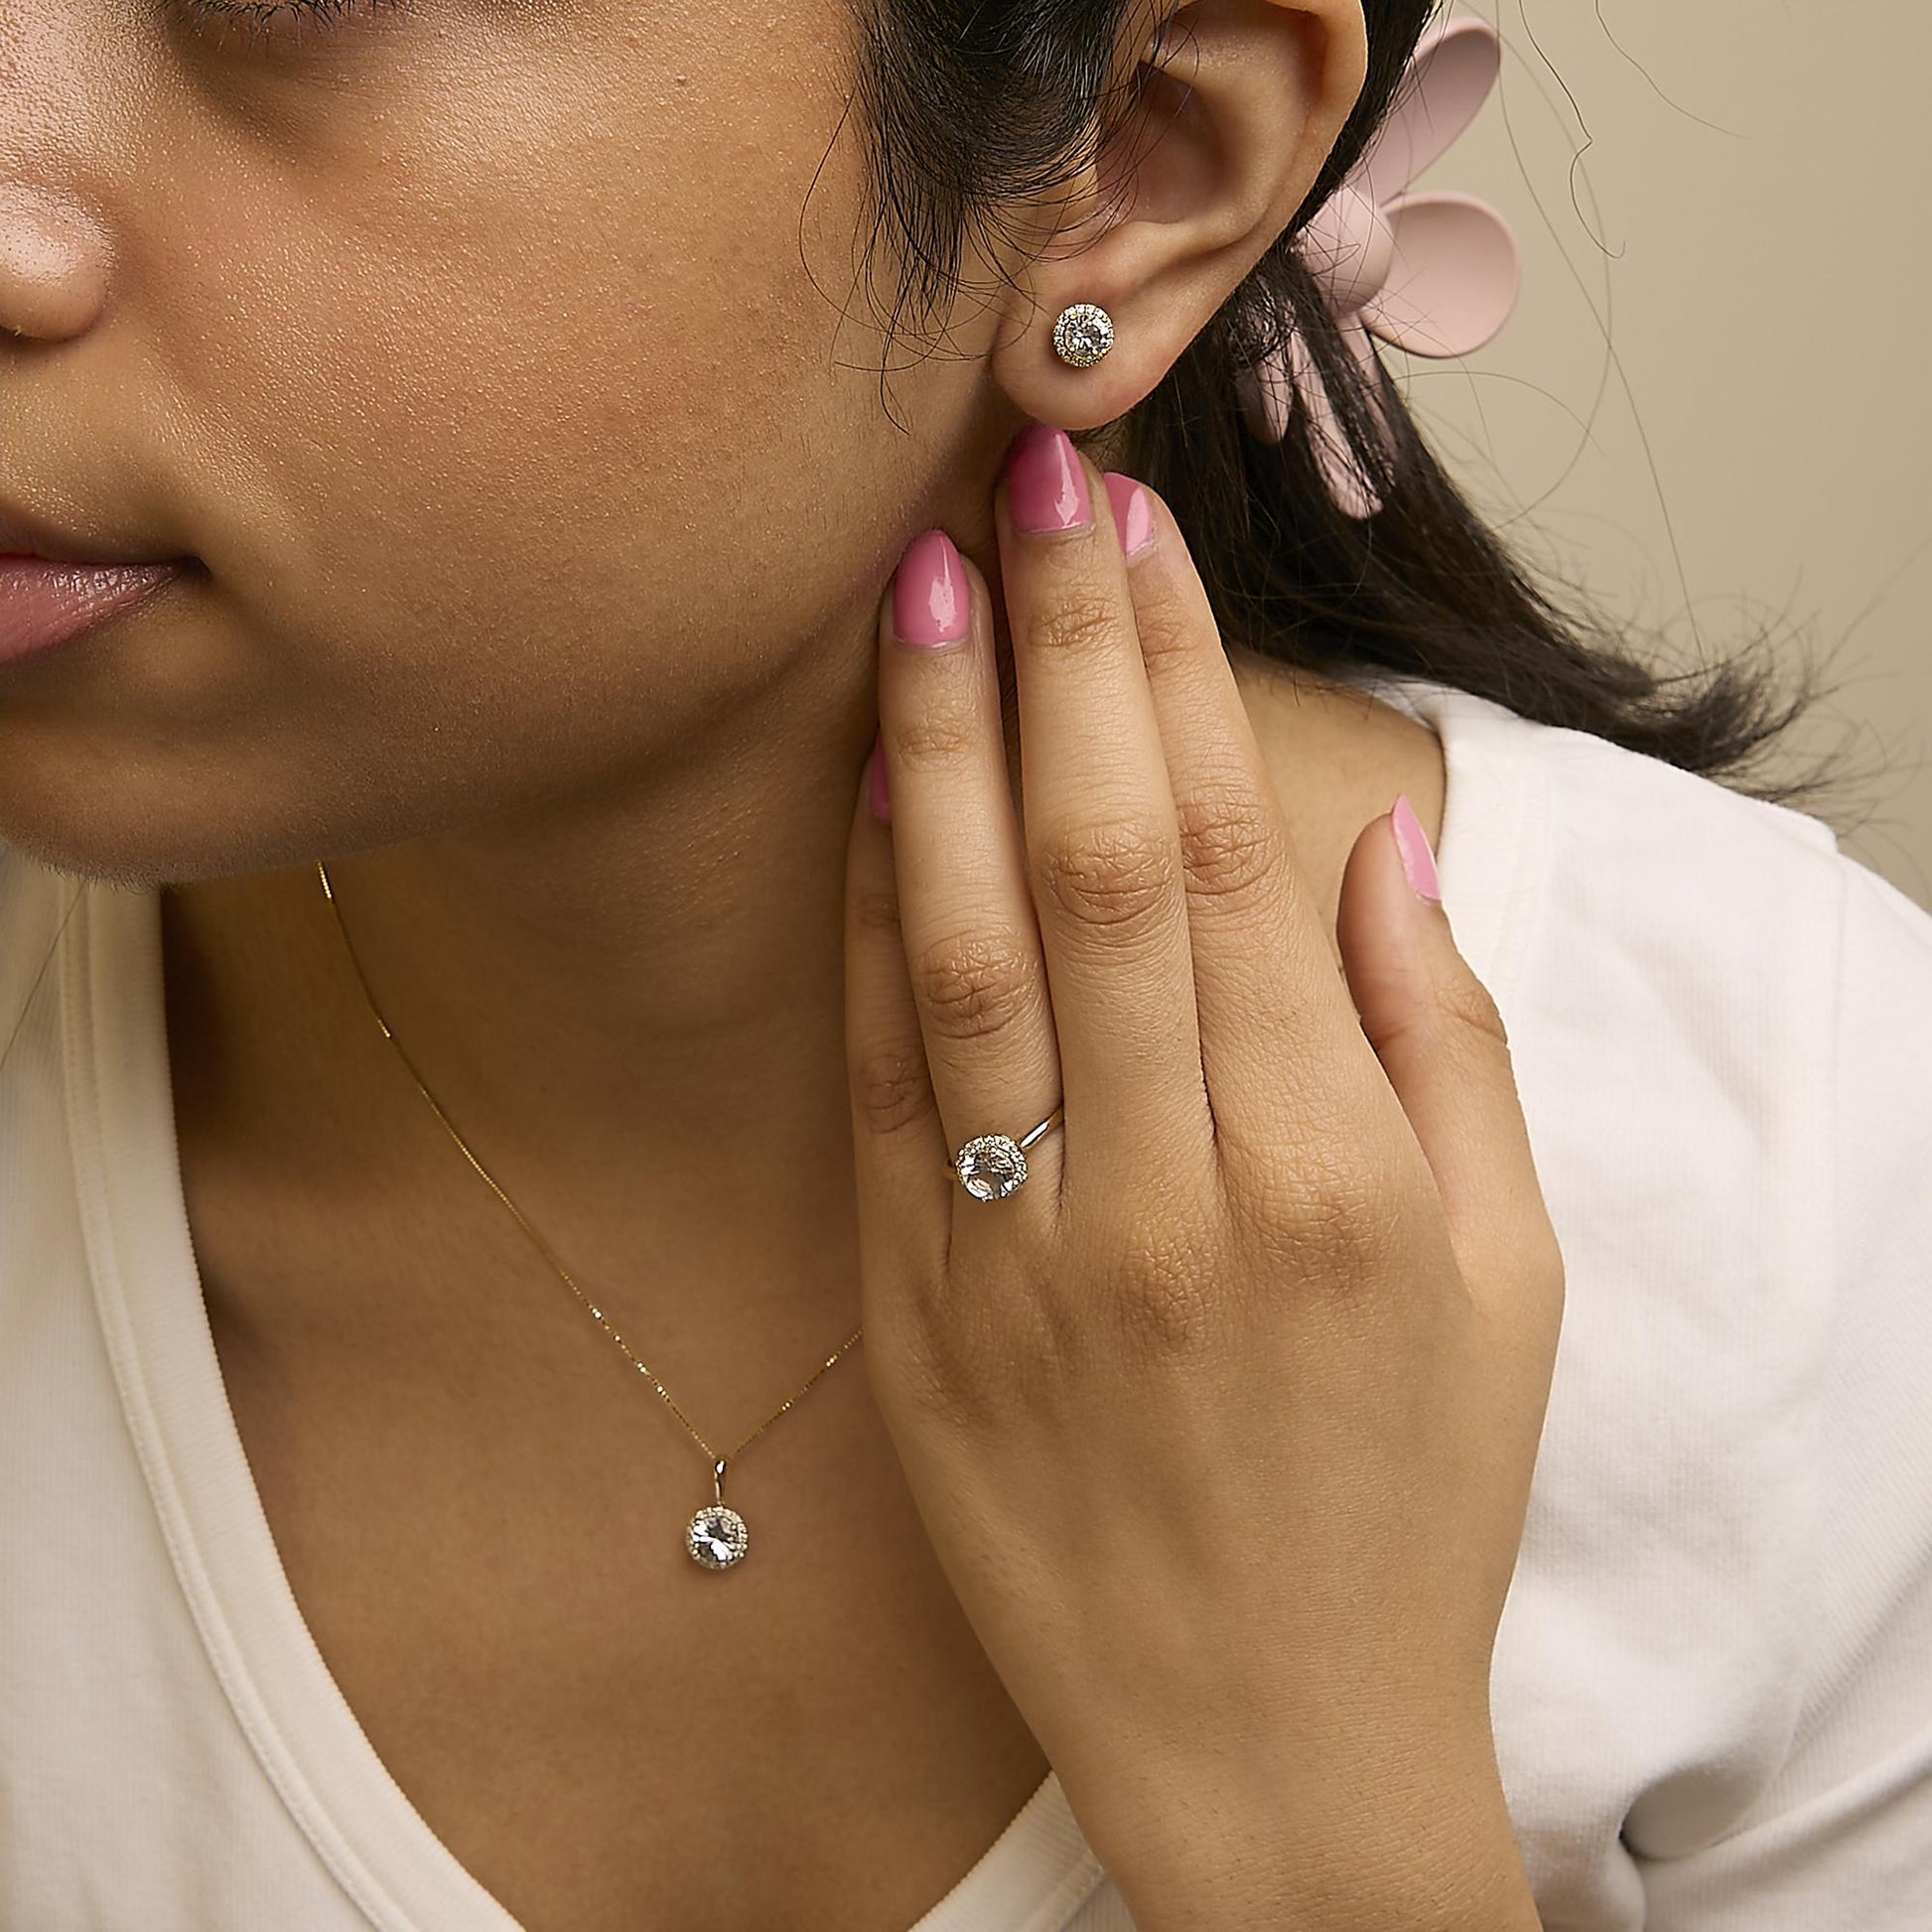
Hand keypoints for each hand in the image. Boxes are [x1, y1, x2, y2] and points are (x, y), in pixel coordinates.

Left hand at [841, 422, 1564, 1929]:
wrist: (1267, 1745)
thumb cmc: (1407, 1504)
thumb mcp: (1506, 1279)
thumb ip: (1443, 1045)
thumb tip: (1374, 849)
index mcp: (1327, 1172)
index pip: (1228, 860)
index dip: (1173, 677)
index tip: (1133, 534)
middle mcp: (1162, 1193)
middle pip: (1093, 865)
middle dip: (1056, 654)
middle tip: (1016, 484)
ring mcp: (1018, 1253)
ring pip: (963, 950)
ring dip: (940, 751)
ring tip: (914, 588)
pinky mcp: (917, 1310)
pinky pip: (880, 1085)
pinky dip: (868, 929)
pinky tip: (867, 798)